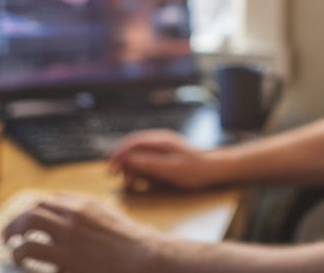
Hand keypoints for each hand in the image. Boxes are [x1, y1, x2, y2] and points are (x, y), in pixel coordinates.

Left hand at [2, 193, 172, 272]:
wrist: (147, 259)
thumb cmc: (133, 244)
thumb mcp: (110, 218)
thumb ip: (89, 215)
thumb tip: (69, 219)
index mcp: (85, 204)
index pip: (50, 200)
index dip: (34, 210)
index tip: (27, 220)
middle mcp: (74, 216)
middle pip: (34, 210)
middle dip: (16, 221)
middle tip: (8, 235)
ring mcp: (69, 237)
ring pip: (28, 226)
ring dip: (14, 236)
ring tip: (12, 248)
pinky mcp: (66, 260)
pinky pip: (31, 253)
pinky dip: (21, 256)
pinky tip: (24, 264)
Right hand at [106, 130, 220, 191]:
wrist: (214, 169)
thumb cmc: (194, 170)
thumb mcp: (170, 169)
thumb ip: (148, 163)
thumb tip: (127, 159)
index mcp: (160, 141)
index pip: (133, 143)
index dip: (119, 153)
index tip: (110, 166)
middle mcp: (159, 141)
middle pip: (133, 148)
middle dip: (123, 162)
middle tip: (116, 176)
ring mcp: (162, 148)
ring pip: (139, 156)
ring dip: (132, 169)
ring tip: (130, 183)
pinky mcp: (165, 156)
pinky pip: (147, 161)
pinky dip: (141, 171)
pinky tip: (142, 181)